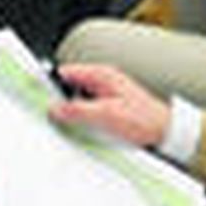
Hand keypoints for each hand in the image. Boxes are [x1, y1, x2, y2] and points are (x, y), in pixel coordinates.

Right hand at [49, 63, 170, 147]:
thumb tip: (55, 108)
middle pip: (71, 87)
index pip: (67, 72)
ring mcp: (107, 94)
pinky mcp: (111, 107)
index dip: (51, 82)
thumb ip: (78, 110)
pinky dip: (84, 118)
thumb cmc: (144, 119)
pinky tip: (87, 130)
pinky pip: (89, 110)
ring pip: (79, 100)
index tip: (37, 92)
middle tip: (54, 115)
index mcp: (102, 75)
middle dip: (62, 101)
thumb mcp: (106, 115)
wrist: (167, 132)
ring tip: (74, 125)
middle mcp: (104, 81)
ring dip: (74, 112)